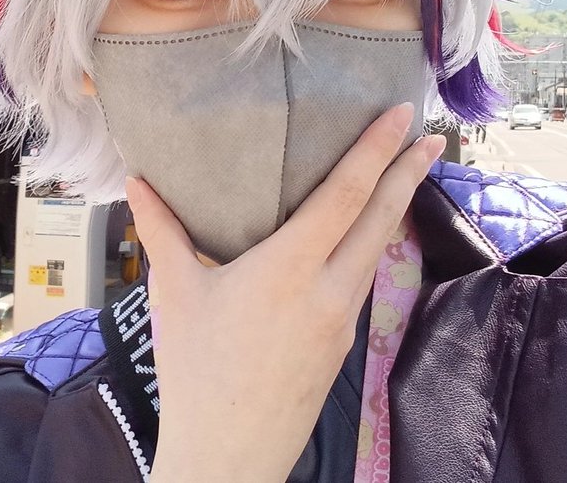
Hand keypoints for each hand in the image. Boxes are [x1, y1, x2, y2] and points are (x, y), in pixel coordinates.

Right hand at [126, 103, 446, 482]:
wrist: (229, 455)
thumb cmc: (196, 372)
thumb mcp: (175, 293)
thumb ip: (161, 231)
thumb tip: (136, 181)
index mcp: (289, 269)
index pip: (346, 195)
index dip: (376, 151)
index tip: (402, 117)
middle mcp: (328, 290)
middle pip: (380, 219)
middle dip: (408, 173)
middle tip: (430, 136)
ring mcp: (342, 321)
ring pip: (376, 252)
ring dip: (393, 210)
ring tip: (401, 178)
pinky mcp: (342, 345)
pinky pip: (361, 282)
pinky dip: (370, 248)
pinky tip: (359, 241)